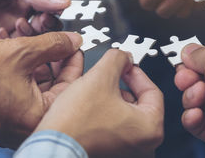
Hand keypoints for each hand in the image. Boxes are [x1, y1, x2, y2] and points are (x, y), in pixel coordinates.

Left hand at [0, 0, 68, 43]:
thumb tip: (65, 2)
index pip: (47, 14)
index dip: (52, 18)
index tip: (55, 18)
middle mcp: (14, 14)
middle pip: (37, 31)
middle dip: (41, 31)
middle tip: (39, 24)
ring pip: (21, 43)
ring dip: (24, 39)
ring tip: (19, 26)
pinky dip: (4, 47)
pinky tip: (2, 35)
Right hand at [0, 32, 81, 147]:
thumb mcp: (22, 52)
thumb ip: (54, 44)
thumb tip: (74, 41)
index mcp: (40, 117)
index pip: (72, 84)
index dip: (74, 58)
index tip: (75, 44)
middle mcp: (31, 125)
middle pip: (56, 84)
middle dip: (53, 57)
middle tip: (55, 40)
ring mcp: (16, 122)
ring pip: (39, 85)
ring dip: (37, 60)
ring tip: (33, 39)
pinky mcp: (5, 117)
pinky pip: (24, 91)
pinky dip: (24, 71)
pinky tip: (19, 52)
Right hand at [36, 50, 163, 157]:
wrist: (52, 146)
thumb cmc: (75, 123)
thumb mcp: (100, 77)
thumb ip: (118, 59)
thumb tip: (123, 56)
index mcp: (150, 128)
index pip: (153, 91)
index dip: (136, 73)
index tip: (125, 66)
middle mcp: (144, 145)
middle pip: (140, 103)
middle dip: (122, 85)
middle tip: (109, 74)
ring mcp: (128, 151)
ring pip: (126, 114)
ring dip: (112, 98)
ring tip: (96, 90)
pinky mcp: (112, 153)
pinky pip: (116, 127)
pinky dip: (106, 113)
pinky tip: (91, 106)